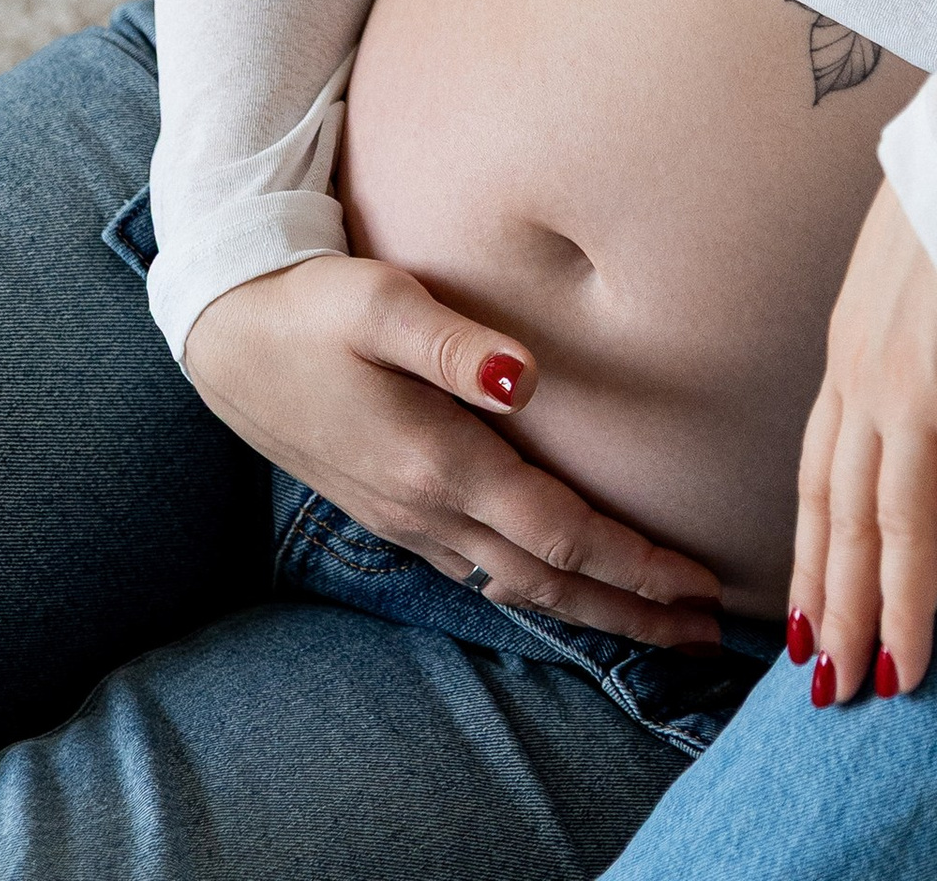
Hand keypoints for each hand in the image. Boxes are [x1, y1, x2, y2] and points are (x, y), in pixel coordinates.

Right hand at [185, 255, 723, 644]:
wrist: (225, 336)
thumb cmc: (312, 306)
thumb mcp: (381, 302)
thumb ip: (454, 344)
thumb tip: (521, 379)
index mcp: (438, 463)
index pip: (559, 533)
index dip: (634, 565)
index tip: (700, 584)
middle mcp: (426, 508)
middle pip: (549, 581)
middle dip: (634, 611)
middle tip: (710, 634)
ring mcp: (406, 519)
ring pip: (516, 586)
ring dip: (592, 609)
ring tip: (660, 624)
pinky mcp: (391, 511)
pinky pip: (480, 572)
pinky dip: (538, 591)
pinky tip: (564, 590)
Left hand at [787, 181, 936, 701]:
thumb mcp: (904, 257)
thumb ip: (899, 318)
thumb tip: (918, 348)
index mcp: (846, 353)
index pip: (814, 479)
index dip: (808, 559)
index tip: (804, 625)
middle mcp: (868, 384)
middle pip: (842, 520)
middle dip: (838, 610)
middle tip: (836, 688)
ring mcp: (919, 393)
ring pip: (897, 529)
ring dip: (897, 614)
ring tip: (899, 682)